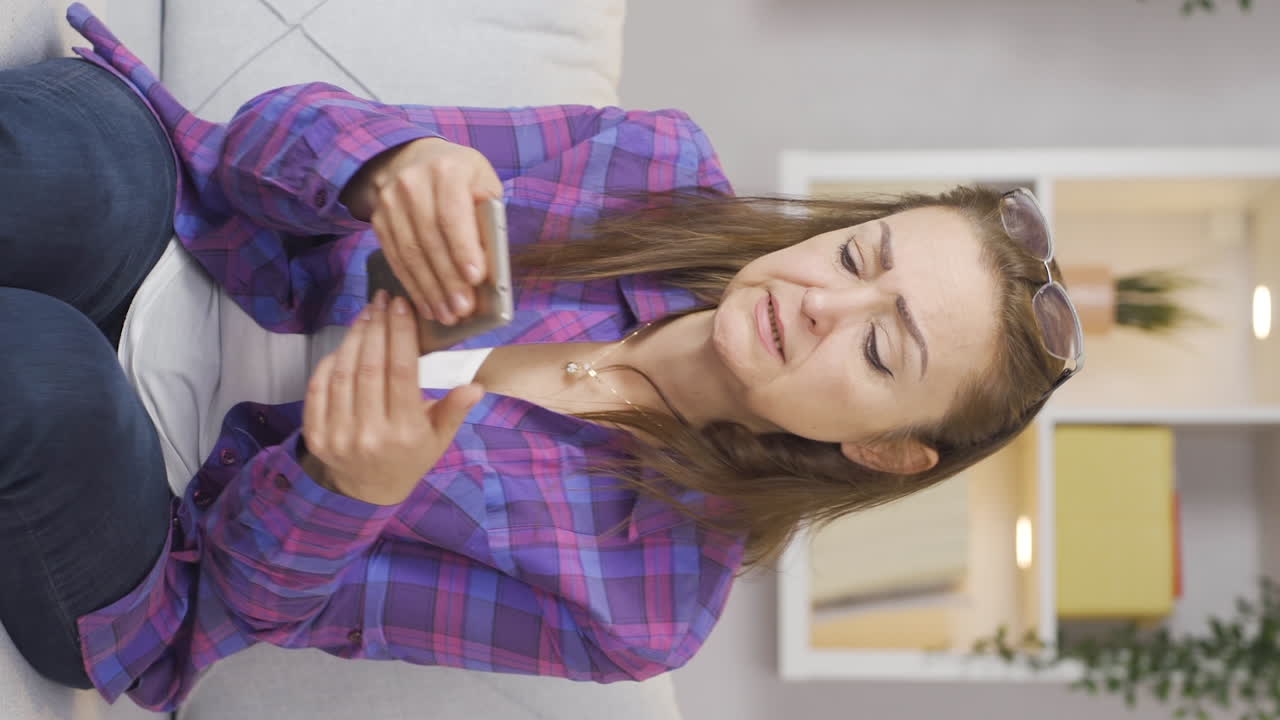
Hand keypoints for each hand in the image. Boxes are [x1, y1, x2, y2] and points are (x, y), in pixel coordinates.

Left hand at [302, 290, 485, 505]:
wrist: (369, 490)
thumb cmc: (411, 456)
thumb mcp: (440, 438)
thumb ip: (455, 410)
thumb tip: (475, 385)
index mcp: (406, 433)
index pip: (402, 373)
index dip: (400, 335)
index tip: (401, 306)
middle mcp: (371, 435)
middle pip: (371, 368)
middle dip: (377, 327)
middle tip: (382, 301)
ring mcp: (339, 436)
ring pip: (343, 374)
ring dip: (354, 338)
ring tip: (365, 315)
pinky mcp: (316, 436)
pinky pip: (318, 389)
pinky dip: (330, 361)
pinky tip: (345, 343)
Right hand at [340, 137, 502, 325]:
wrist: (413, 157)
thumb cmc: (461, 176)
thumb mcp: (483, 182)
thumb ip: (487, 216)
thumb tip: (490, 265)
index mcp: (446, 169)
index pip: (452, 215)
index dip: (463, 248)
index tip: (476, 278)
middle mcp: (412, 183)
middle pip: (429, 239)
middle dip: (447, 279)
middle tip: (463, 309)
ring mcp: (390, 202)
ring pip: (409, 253)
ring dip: (429, 289)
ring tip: (447, 315)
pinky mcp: (379, 220)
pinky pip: (395, 258)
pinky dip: (412, 285)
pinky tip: (427, 304)